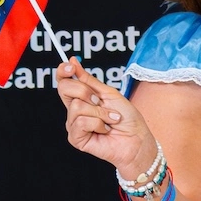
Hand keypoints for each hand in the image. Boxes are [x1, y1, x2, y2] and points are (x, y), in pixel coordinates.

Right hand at [58, 58, 157, 178]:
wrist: (137, 139)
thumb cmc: (127, 118)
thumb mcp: (109, 93)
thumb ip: (89, 80)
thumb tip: (73, 62)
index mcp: (81, 97)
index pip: (64, 82)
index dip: (63, 71)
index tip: (71, 66)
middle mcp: (75, 110)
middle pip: (64, 89)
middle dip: (85, 91)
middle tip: (100, 101)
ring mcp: (74, 124)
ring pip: (76, 106)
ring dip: (100, 112)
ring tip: (110, 119)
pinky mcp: (76, 138)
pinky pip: (80, 122)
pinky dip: (98, 124)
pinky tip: (105, 130)